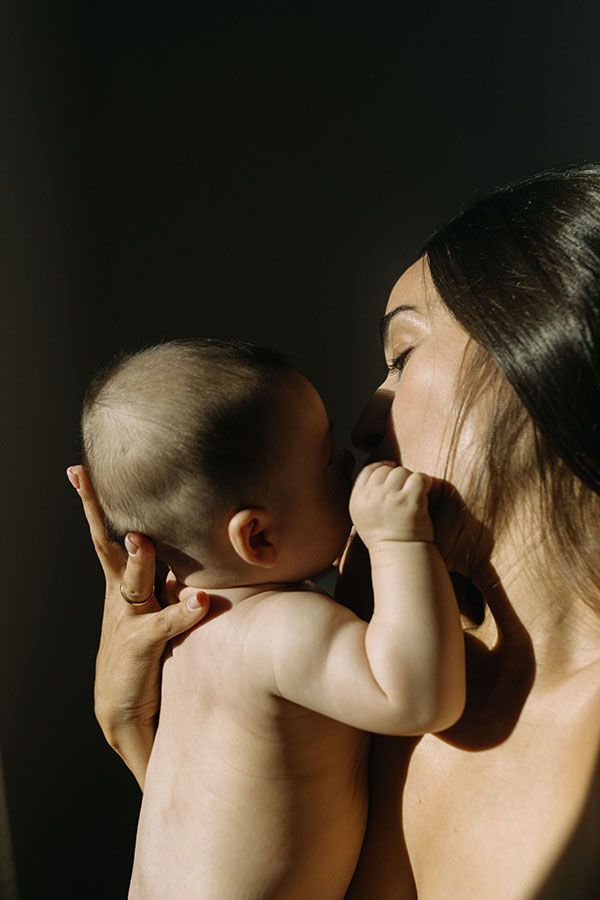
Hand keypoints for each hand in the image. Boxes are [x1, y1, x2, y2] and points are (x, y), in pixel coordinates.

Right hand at [66, 465, 210, 785]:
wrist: (126, 712)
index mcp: (123, 584)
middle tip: (83, 476)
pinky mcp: (142, 647)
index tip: (79, 468)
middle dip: (93, 510)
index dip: (95, 502)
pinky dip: (183, 611)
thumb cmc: (149, 654)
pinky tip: (201, 600)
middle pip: (105, 545)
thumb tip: (200, 553)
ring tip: (144, 539)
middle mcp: (121, 596)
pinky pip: (164, 625)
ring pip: (131, 582)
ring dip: (138, 561)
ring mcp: (129, 620)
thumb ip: (173, 580)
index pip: (109, 535)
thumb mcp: (157, 609)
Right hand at [349, 461, 433, 546]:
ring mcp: (391, 497)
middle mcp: (371, 496)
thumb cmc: (385, 538)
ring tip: (413, 497)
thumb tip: (380, 469)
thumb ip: (365, 494)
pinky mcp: (410, 500)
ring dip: (411, 481)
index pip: (368, 470)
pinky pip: (419, 477)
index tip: (391, 471)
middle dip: (398, 477)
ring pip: (403, 472)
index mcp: (358, 499)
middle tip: (405, 492)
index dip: (382, 467)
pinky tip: (424, 494)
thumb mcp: (362, 517)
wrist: (400, 556)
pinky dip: (425, 483)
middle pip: (386, 470)